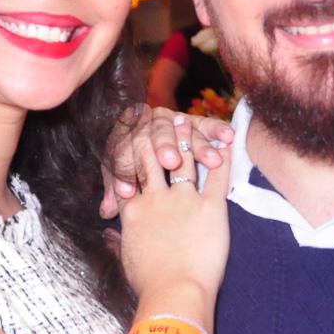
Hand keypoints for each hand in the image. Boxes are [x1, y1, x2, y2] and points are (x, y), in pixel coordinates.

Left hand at [99, 106, 234, 218]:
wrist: (146, 143)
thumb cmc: (128, 170)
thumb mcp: (120, 178)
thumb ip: (116, 190)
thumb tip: (105, 211)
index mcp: (126, 137)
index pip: (122, 150)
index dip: (125, 168)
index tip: (128, 189)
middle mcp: (149, 124)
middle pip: (157, 135)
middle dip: (164, 147)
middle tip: (170, 162)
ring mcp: (173, 122)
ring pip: (185, 131)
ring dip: (197, 144)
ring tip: (212, 159)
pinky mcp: (195, 123)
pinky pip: (208, 125)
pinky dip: (217, 130)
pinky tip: (228, 138)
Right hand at [116, 127, 231, 306]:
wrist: (173, 293)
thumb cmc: (149, 283)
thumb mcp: (127, 259)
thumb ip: (118, 240)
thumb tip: (107, 234)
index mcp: (134, 211)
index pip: (131, 174)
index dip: (132, 154)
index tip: (135, 138)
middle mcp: (156, 198)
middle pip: (152, 157)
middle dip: (157, 136)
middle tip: (162, 119)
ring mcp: (184, 200)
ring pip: (184, 159)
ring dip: (187, 138)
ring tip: (189, 122)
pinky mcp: (211, 207)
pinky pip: (217, 175)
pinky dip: (222, 157)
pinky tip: (224, 141)